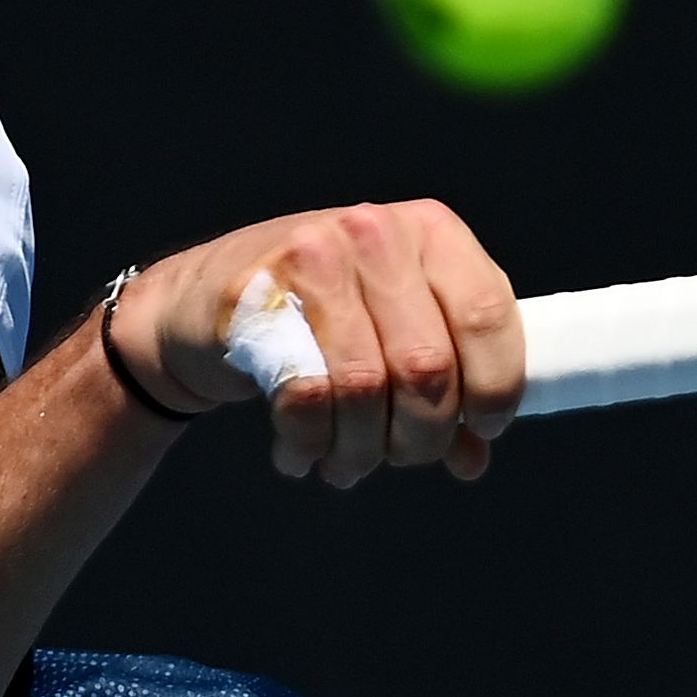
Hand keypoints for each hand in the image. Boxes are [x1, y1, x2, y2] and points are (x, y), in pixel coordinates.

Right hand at [109, 199, 524, 484]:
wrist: (200, 303)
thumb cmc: (318, 319)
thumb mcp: (395, 331)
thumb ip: (445, 385)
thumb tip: (474, 457)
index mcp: (432, 232)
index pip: (488, 315)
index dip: (496, 388)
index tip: (481, 430)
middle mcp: (376, 233)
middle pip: (428, 367)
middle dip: (420, 437)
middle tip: (400, 456)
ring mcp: (313, 256)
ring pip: (365, 389)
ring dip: (362, 450)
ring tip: (348, 463)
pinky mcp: (255, 295)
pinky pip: (305, 397)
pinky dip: (311, 444)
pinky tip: (304, 453)